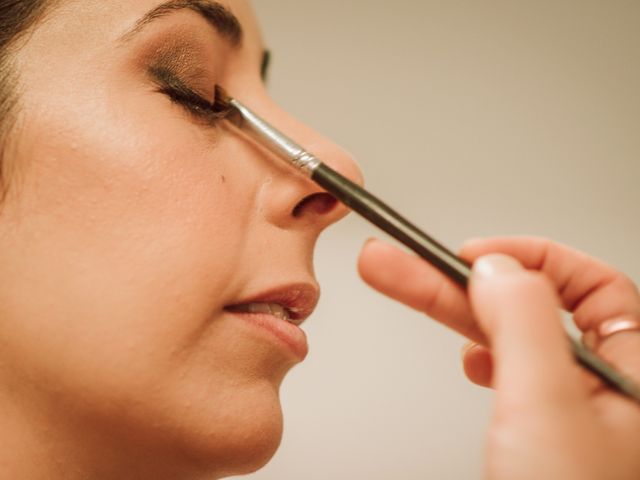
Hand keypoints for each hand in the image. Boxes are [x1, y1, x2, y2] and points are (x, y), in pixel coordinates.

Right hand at [358, 237, 639, 479]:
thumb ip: (523, 323)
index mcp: (637, 372)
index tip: (468, 256)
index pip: (592, 283)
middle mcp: (613, 388)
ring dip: (463, 314)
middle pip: (532, 308)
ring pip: (515, 338)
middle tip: (394, 265)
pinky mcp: (546, 434)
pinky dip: (483, 354)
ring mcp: (577, 413)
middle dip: (455, 283)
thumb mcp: (545, 408)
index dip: (528, 258)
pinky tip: (469, 358)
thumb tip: (498, 266)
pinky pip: (514, 372)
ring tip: (410, 291)